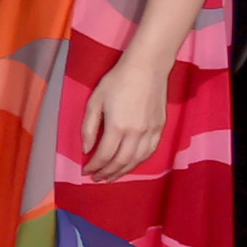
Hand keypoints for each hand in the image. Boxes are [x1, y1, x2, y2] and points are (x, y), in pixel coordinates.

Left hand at [81, 52, 170, 180]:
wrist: (147, 68)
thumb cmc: (117, 81)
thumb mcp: (95, 101)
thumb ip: (89, 128)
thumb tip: (86, 149)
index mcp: (118, 127)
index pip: (104, 155)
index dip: (94, 166)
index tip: (86, 171)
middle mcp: (136, 133)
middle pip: (121, 162)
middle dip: (107, 173)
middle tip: (97, 178)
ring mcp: (151, 131)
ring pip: (137, 160)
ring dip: (123, 171)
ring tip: (112, 177)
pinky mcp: (160, 128)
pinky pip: (150, 152)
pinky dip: (139, 162)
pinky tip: (130, 165)